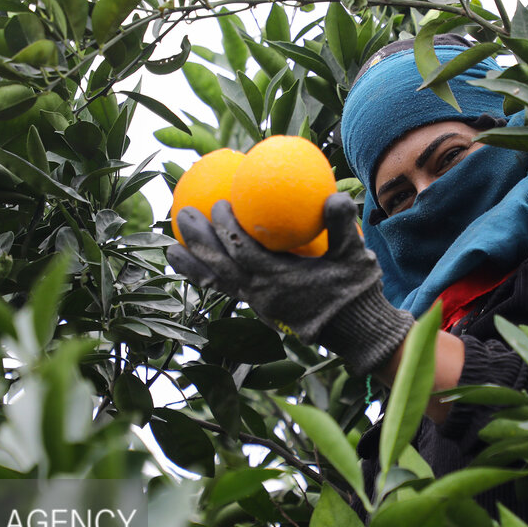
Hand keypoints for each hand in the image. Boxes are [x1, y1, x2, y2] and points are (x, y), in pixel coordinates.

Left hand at [167, 193, 412, 374]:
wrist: (355, 329)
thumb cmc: (356, 288)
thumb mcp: (355, 255)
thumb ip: (343, 226)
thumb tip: (335, 197)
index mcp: (281, 280)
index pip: (245, 253)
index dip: (228, 230)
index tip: (220, 202)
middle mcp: (262, 295)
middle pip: (221, 266)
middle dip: (199, 240)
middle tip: (183, 212)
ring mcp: (257, 304)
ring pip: (218, 282)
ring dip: (194, 263)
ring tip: (171, 246)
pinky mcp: (257, 308)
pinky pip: (225, 291)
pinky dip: (205, 278)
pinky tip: (193, 265)